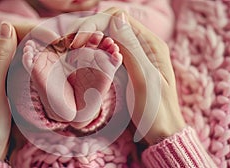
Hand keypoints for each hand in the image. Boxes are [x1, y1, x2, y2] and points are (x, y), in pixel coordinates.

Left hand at [0, 22, 59, 159]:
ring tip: (54, 50)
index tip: (47, 33)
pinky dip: (33, 64)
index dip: (24, 29)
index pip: (1, 35)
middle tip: (55, 41)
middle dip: (33, 38)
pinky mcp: (7, 86)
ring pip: (17, 55)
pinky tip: (45, 65)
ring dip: (35, 50)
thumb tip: (7, 27)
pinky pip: (20, 68)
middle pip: (11, 42)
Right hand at [67, 8, 185, 144]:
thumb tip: (117, 16)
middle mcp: (142, 44)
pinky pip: (106, 51)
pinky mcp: (126, 66)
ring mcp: (133, 55)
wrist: (162, 132)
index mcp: (150, 43)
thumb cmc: (157, 110)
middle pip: (110, 25)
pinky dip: (92, 51)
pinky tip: (80, 58)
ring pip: (106, 37)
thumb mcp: (145, 79)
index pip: (117, 18)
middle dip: (87, 30)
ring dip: (87, 40)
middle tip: (67, 45)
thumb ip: (132, 47)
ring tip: (69, 50)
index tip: (76, 41)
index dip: (94, 24)